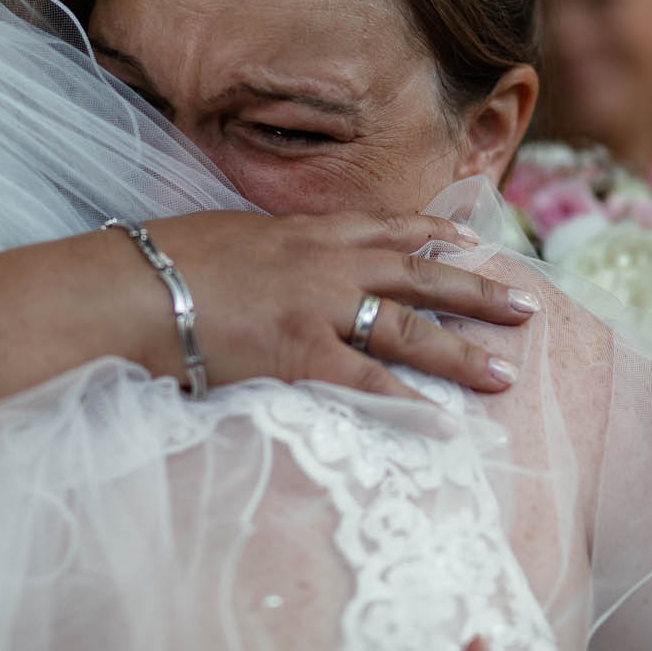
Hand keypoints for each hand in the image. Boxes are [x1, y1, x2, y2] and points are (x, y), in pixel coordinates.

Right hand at [139, 212, 538, 404]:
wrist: (124, 290)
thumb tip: (267, 260)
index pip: (385, 227)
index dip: (435, 236)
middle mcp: (322, 263)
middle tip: (526, 306)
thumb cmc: (155, 265)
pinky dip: (409, 404)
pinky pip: (367, 384)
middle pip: (418, 275)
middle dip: (477, 292)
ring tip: (507, 372)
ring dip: (462, 351)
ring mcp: (315, 308)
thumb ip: (261, 250)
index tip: (472, 242)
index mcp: (302, 232)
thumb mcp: (221, 237)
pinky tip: (444, 423)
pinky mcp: (298, 354)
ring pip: (408, 329)